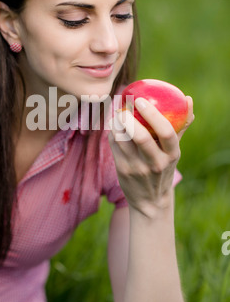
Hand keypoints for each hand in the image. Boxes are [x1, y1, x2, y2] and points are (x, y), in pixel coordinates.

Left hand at [108, 95, 193, 217]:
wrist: (150, 201)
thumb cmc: (163, 168)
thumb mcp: (174, 152)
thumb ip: (180, 127)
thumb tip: (188, 100)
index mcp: (171, 155)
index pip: (165, 131)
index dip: (152, 114)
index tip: (141, 100)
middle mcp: (155, 162)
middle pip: (140, 136)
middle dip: (128, 117)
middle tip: (124, 105)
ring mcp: (137, 168)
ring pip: (122, 139)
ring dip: (117, 123)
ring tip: (117, 113)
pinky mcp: (122, 170)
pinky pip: (114, 145)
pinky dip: (113, 132)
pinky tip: (114, 126)